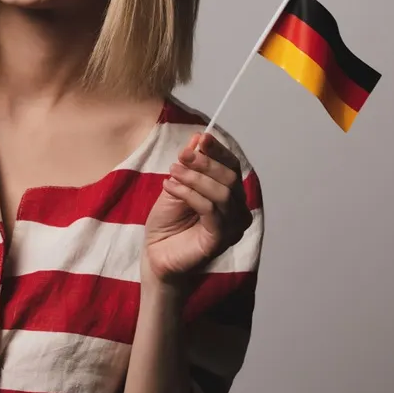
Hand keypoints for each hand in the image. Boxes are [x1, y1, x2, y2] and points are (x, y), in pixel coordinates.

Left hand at [143, 132, 252, 285]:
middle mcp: (237, 212)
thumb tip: (197, 138)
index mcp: (231, 197)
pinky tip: (170, 187)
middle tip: (182, 156)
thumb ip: (189, 166)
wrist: (156, 255)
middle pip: (230, 178)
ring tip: (172, 172)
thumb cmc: (168, 224)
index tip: (202, 137)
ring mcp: (232, 227)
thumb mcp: (176, 187)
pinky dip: (189, 194)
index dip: (219, 151)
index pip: (232, 168)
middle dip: (205, 162)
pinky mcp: (220, 239)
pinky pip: (210, 209)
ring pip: (221, 193)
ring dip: (195, 177)